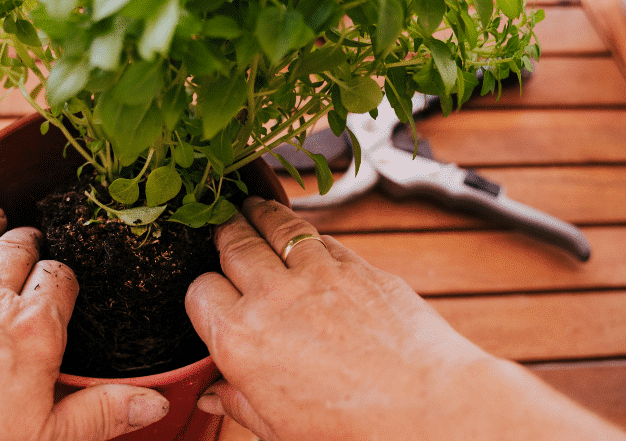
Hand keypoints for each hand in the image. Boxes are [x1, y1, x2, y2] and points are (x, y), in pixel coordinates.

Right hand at [185, 197, 489, 439]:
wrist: (425, 413)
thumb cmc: (353, 430)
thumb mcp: (279, 429)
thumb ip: (239, 403)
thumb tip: (214, 395)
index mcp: (240, 341)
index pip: (200, 292)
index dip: (203, 293)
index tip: (212, 295)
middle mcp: (273, 298)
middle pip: (233, 245)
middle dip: (224, 233)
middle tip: (222, 226)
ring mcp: (317, 275)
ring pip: (276, 226)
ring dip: (260, 214)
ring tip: (253, 208)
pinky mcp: (358, 267)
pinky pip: (322, 239)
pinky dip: (307, 235)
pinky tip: (305, 237)